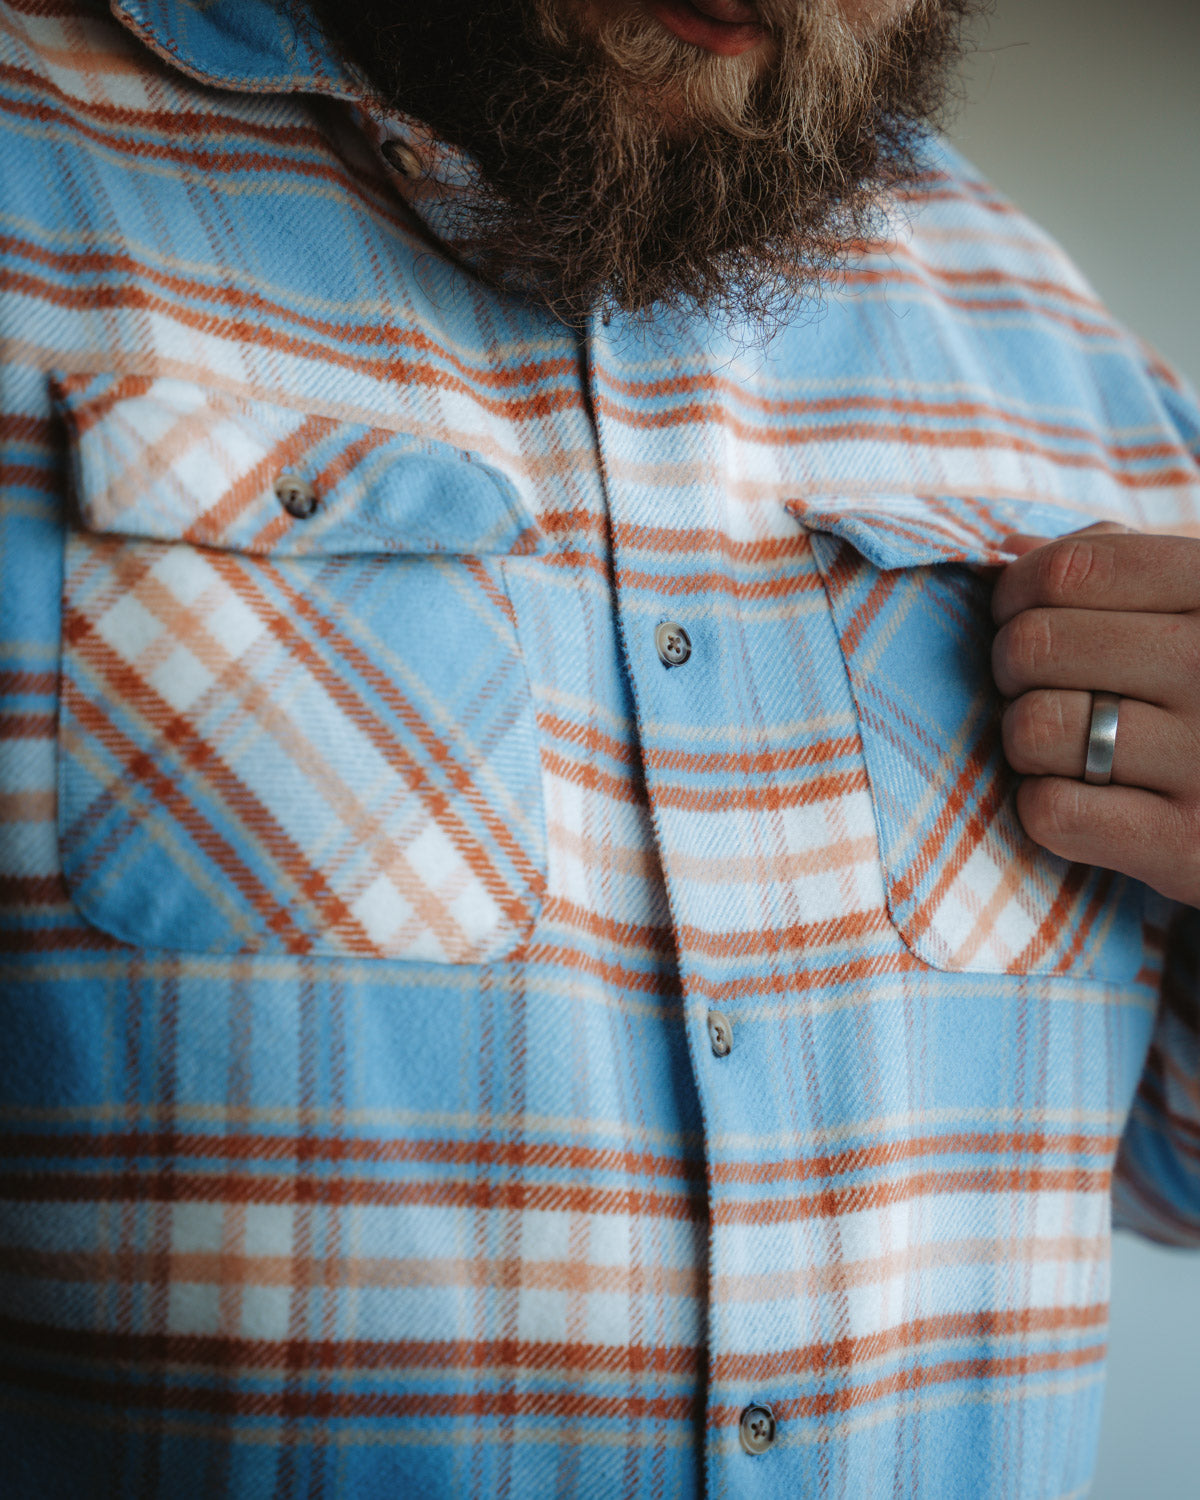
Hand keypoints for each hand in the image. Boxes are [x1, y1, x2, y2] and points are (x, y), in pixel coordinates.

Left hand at [991, 524, 1199, 909]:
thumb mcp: (1196, 606)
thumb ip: (1116, 564)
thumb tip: (1007, 550)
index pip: (1069, 568)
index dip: (1016, 592)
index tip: (1020, 615)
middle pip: (1034, 645)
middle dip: (1012, 669)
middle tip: (1041, 688)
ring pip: (1034, 727)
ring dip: (1026, 742)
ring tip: (1067, 746)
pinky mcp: (1187, 845)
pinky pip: (1052, 809)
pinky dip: (1045, 807)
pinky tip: (1084, 799)